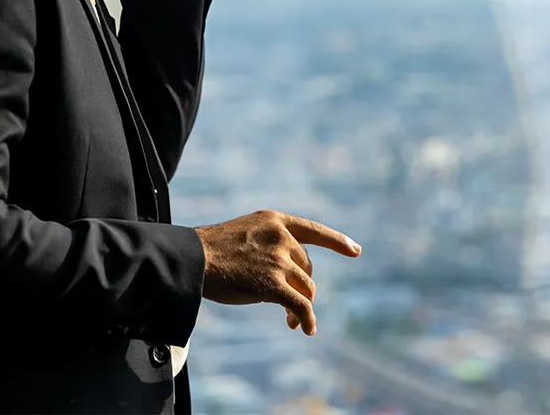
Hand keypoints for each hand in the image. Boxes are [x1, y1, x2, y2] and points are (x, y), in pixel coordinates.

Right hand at [194, 210, 360, 335]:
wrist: (194, 258)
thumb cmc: (214, 249)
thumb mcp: (247, 233)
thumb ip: (270, 244)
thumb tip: (291, 275)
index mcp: (275, 221)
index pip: (313, 230)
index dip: (336, 242)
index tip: (355, 250)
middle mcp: (282, 237)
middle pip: (307, 267)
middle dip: (303, 286)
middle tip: (292, 306)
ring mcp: (279, 260)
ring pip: (306, 287)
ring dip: (302, 306)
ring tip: (292, 320)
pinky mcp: (274, 284)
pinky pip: (301, 305)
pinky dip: (307, 318)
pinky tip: (306, 329)